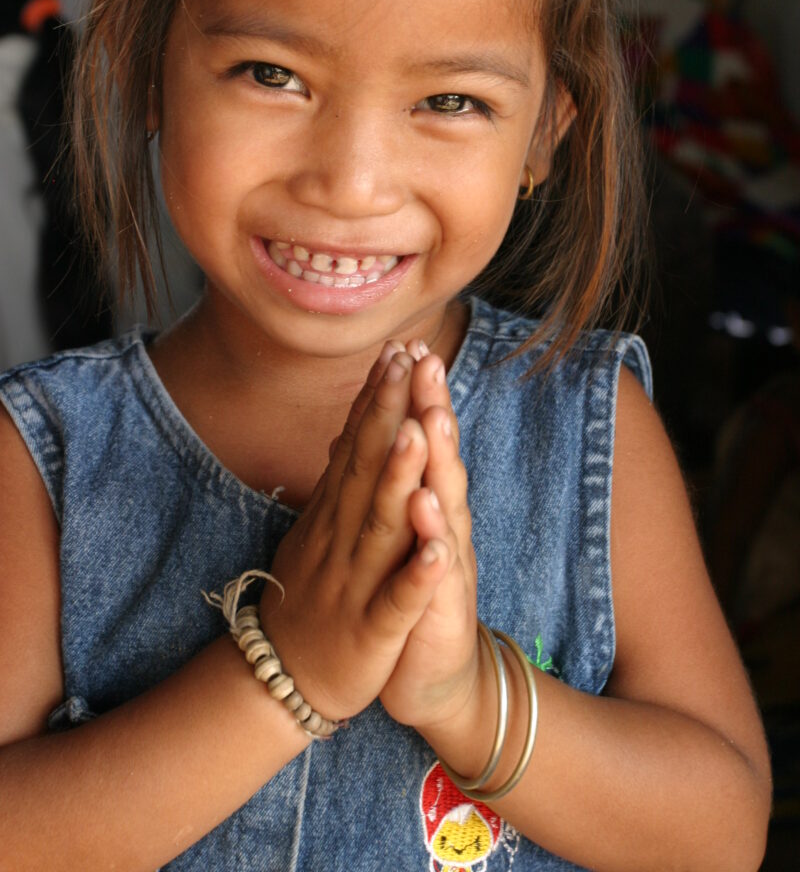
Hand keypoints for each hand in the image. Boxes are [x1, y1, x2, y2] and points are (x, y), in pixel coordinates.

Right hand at [260, 345, 455, 722]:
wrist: (281, 679)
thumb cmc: (309, 597)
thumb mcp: (317, 530)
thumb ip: (337, 482)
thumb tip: (349, 427)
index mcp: (333, 515)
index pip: (356, 447)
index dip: (375, 400)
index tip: (394, 351)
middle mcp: (341, 539)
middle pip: (366, 469)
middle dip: (388, 415)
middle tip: (406, 363)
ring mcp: (355, 582)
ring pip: (380, 525)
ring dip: (400, 478)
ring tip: (419, 432)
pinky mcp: (371, 630)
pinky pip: (397, 601)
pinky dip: (417, 576)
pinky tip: (439, 550)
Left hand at [380, 353, 480, 733]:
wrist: (435, 677)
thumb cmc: (408, 593)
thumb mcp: (399, 529)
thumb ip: (396, 478)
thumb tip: (383, 423)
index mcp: (426, 505)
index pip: (421, 440)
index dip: (414, 394)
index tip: (406, 344)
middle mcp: (443, 528)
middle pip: (439, 462)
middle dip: (433, 411)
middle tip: (428, 362)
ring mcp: (446, 570)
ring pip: (444, 513)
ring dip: (438, 470)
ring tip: (430, 427)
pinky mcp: (439, 616)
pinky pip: (435, 585)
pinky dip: (436, 559)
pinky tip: (437, 539)